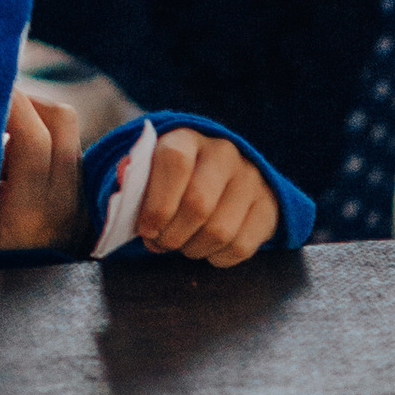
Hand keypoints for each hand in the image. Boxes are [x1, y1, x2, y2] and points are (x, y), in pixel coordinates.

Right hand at [0, 87, 85, 250]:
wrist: (18, 316)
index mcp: (29, 216)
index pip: (33, 138)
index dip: (8, 103)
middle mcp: (62, 207)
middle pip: (59, 120)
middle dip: (22, 99)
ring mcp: (77, 203)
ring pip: (66, 130)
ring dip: (32, 115)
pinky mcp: (81, 201)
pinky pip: (66, 148)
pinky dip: (39, 135)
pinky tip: (10, 149)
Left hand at [128, 127, 280, 265]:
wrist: (221, 177)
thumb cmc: (173, 180)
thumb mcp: (151, 172)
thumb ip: (136, 187)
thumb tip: (125, 213)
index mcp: (187, 137)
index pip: (174, 161)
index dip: (157, 203)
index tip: (145, 229)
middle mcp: (223, 152)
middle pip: (198, 204)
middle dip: (172, 235)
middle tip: (160, 243)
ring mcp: (250, 178)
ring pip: (219, 231)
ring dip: (193, 249)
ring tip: (182, 244)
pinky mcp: (268, 206)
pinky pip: (241, 247)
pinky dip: (217, 257)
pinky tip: (207, 247)